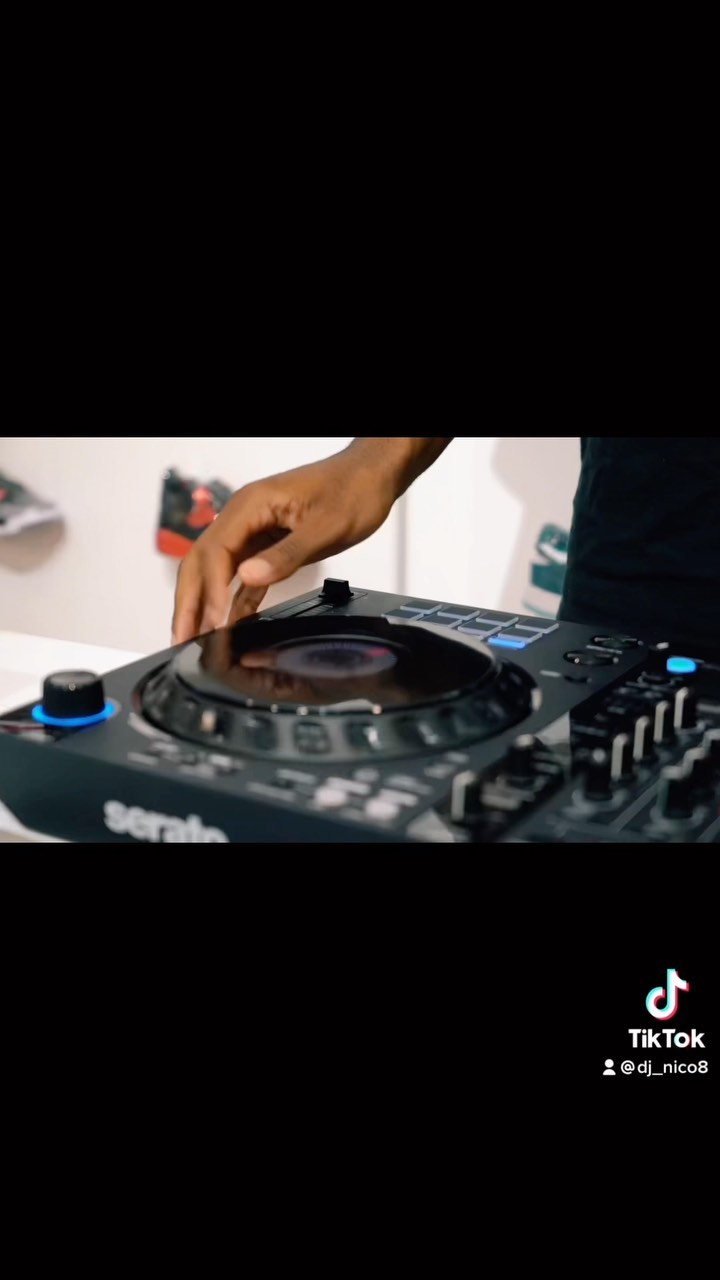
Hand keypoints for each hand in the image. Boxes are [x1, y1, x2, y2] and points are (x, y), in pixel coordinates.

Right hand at [171, 445, 397, 643]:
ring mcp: (254, 532)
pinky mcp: (268, 546)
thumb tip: (248, 577)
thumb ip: (287, 554)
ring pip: (216, 572)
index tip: (211, 622)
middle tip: (180, 638)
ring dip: (204, 605)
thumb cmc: (352, 490)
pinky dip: (232, 601)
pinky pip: (242, 577)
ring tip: (193, 639)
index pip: (216, 551)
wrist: (372, 476)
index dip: (210, 590)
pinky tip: (228, 626)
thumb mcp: (325, 526)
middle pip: (201, 562)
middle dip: (188, 601)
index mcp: (252, 505)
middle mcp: (245, 517)